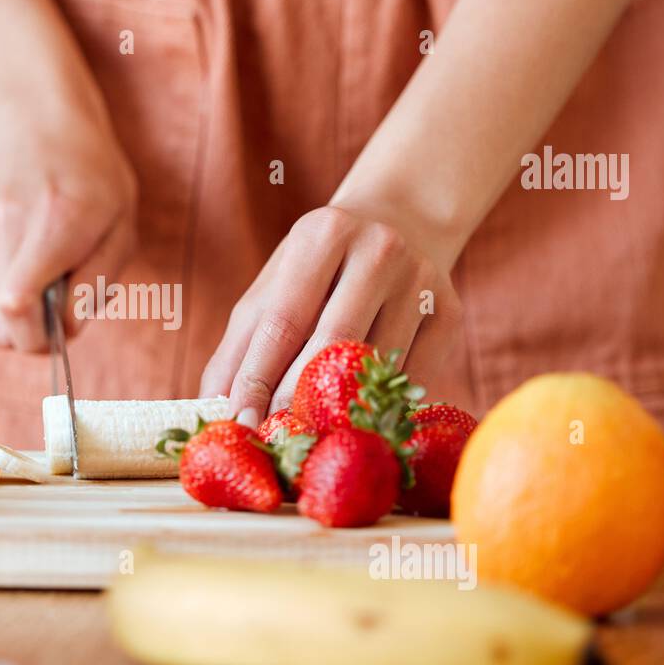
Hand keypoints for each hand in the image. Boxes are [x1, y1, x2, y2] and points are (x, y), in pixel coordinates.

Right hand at [0, 116, 137, 351]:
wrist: (34, 122)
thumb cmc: (90, 176)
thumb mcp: (120, 226)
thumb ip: (96, 283)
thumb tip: (65, 330)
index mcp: (53, 225)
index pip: (18, 306)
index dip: (42, 338)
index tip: (63, 329)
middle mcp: (3, 229)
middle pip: (1, 331)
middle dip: (33, 336)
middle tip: (62, 307)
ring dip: (23, 308)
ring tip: (47, 264)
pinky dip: (7, 284)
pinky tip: (25, 247)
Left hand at [199, 206, 464, 421]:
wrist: (400, 224)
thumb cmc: (318, 271)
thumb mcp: (272, 290)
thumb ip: (239, 347)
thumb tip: (213, 409)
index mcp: (323, 235)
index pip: (283, 321)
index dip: (258, 378)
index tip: (238, 422)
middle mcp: (379, 250)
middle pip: (332, 346)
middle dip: (296, 401)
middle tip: (272, 440)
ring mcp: (422, 281)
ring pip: (375, 367)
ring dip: (340, 409)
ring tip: (310, 436)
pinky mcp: (450, 314)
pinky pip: (412, 378)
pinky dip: (380, 406)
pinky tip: (357, 420)